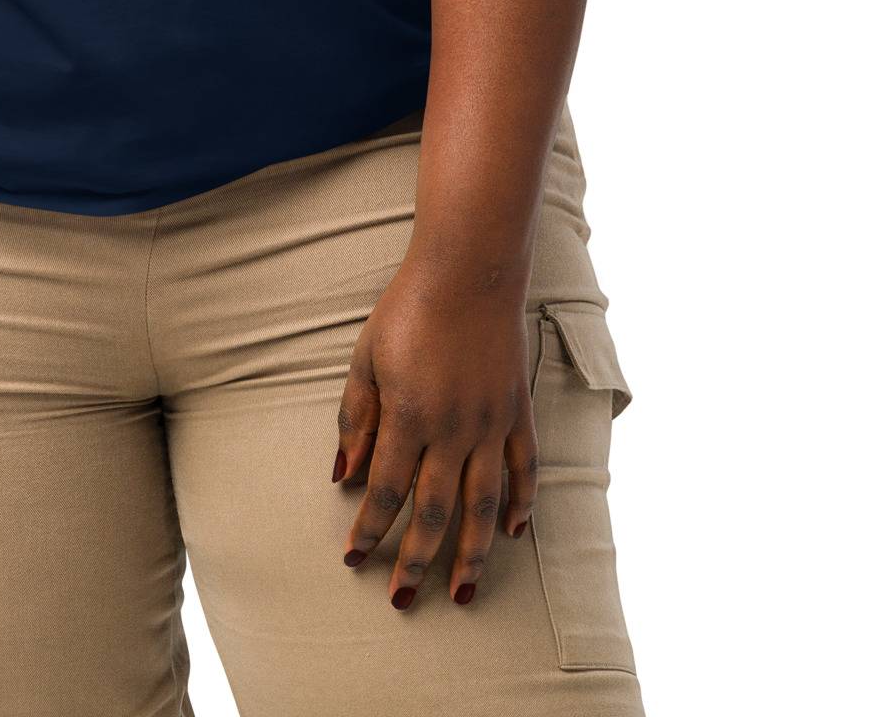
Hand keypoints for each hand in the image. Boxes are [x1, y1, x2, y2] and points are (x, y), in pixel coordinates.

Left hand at [331, 260, 536, 608]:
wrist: (470, 270)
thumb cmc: (408, 309)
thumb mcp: (366, 358)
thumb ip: (356, 418)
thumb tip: (344, 474)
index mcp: (409, 415)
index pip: (386, 491)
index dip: (369, 530)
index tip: (354, 558)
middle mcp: (454, 428)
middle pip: (434, 512)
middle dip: (416, 561)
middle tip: (402, 599)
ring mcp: (491, 423)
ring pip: (484, 506)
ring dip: (473, 554)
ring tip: (464, 592)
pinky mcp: (517, 411)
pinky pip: (525, 470)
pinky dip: (521, 505)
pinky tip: (512, 533)